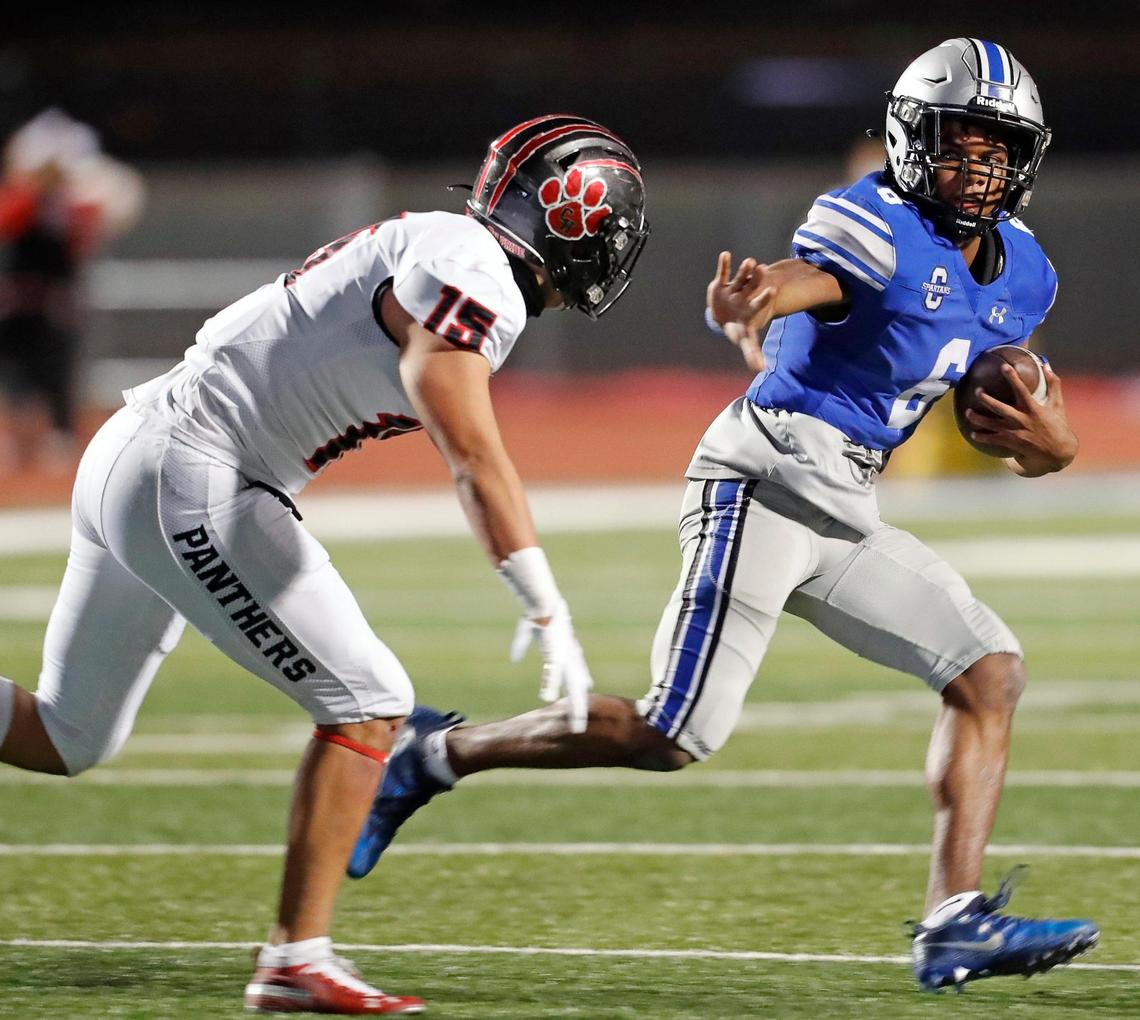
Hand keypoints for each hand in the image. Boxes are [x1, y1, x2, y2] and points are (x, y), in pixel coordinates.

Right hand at [509, 598, 592, 731]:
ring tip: (576, 727)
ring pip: (573, 688)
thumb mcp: (527, 633)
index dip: (583, 679)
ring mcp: (565, 659)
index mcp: (566, 651)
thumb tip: (514, 658)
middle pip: (577, 687)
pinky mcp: (555, 655)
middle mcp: (570, 658)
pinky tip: (547, 700)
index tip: (588, 686)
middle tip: (579, 726)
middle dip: (579, 707)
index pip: (578, 670)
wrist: (543, 603)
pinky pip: (553, 675)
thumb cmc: (537, 614)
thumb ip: (521, 646)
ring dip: (574, 708)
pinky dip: (551, 687)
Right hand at [706, 251, 776, 372]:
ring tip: (749, 262)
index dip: (765, 298)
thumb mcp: (744, 340)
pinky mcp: (721, 284)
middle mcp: (744, 296)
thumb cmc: (738, 328)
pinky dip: (723, 265)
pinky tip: (725, 255)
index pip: (759, 302)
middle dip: (755, 279)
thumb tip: (761, 370)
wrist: (725, 317)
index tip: (773, 290)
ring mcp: (733, 289)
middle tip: (761, 268)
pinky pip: (722, 273)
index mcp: (750, 308)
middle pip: (751, 286)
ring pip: (740, 278)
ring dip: (743, 270)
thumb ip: (752, 353)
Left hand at [965, 362, 1078, 476]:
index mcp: (1033, 408)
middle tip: (977, 391)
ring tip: (967, 412)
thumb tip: (1046, 365)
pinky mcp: (1012, 443)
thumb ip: (1053, 384)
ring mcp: (1015, 432)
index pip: (1022, 390)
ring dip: (978, 419)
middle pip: (1000, 408)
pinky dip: (982, 438)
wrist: (1058, 451)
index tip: (1004, 367)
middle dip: (986, 399)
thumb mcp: (1057, 404)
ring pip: (992, 425)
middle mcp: (1022, 420)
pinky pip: (993, 440)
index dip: (1013, 378)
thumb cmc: (1058, 425)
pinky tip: (973, 434)